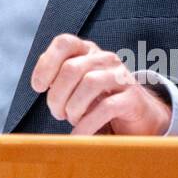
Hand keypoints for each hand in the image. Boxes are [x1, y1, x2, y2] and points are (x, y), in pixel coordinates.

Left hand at [30, 34, 171, 134]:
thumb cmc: (100, 101)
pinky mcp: (133, 98)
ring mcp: (122, 76)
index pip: (64, 43)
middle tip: (56, 113)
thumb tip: (39, 82)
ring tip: (70, 119)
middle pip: (72, 68)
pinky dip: (86, 124)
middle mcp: (106, 59)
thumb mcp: (77, 86)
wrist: (139, 117)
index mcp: (89, 51)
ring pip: (90, 83)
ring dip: (73, 107)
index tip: (38, 87)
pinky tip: (78, 134)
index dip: (46, 64)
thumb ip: (58, 77)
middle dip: (57, 95)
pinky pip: (106, 108)